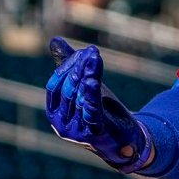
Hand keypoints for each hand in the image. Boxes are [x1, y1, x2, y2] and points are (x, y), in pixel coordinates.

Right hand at [45, 37, 151, 172]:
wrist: (124, 138)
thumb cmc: (100, 111)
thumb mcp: (83, 86)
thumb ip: (69, 65)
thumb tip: (54, 40)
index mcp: (54, 112)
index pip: (54, 85)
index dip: (67, 66)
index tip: (83, 52)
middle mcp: (60, 123)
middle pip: (67, 90)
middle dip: (79, 68)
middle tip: (92, 53)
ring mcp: (75, 131)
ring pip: (79, 98)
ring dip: (88, 75)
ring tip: (94, 59)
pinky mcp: (94, 134)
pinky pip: (90, 111)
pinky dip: (90, 95)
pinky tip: (93, 80)